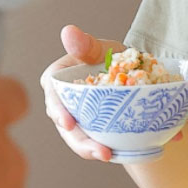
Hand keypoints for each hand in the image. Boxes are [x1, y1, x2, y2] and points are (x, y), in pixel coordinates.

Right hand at [39, 25, 121, 161]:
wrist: (136, 78)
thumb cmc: (113, 59)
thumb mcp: (103, 49)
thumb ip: (86, 44)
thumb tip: (68, 31)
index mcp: (59, 78)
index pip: (52, 92)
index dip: (57, 109)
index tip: (68, 122)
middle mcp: (62, 101)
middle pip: (63, 123)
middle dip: (78, 140)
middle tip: (99, 151)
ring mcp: (75, 119)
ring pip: (76, 139)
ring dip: (90, 150)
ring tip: (108, 156)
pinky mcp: (89, 132)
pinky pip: (92, 144)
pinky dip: (102, 150)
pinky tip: (116, 155)